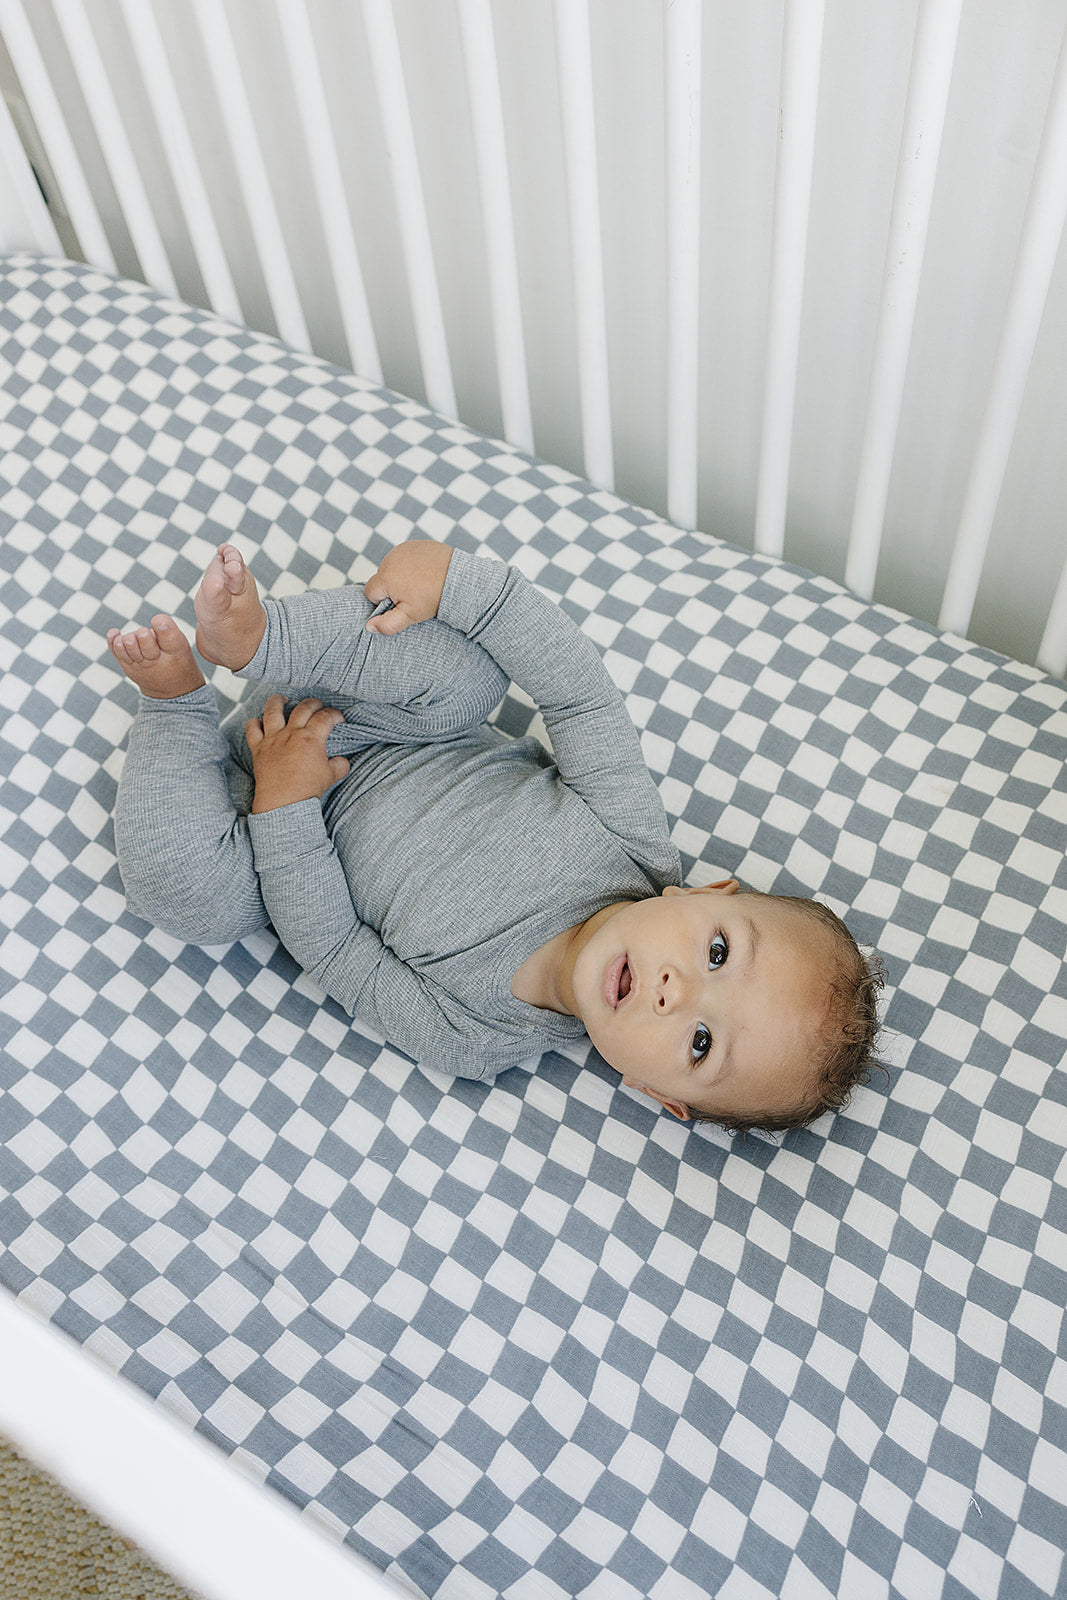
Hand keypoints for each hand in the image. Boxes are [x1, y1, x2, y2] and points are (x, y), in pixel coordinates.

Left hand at [245, 696, 350, 812]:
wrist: (284, 803)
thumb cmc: (307, 790)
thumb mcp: (331, 776)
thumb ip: (340, 765)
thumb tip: (342, 761)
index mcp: (311, 738)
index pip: (326, 717)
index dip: (335, 714)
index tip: (338, 719)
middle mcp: (291, 733)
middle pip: (303, 707)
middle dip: (314, 703)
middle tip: (318, 706)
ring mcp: (273, 739)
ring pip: (272, 710)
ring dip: (278, 701)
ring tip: (283, 699)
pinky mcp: (258, 748)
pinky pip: (252, 728)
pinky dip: (254, 722)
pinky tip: (259, 721)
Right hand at [363, 540, 453, 634]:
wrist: (459, 578)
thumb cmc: (434, 597)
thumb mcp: (410, 615)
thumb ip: (387, 624)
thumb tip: (369, 626)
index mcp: (385, 576)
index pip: (370, 592)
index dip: (383, 601)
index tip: (400, 604)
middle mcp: (390, 559)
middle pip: (382, 578)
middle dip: (393, 588)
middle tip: (413, 595)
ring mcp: (403, 549)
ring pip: (393, 567)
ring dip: (401, 575)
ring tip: (420, 584)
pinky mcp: (415, 544)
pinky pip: (406, 556)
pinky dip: (412, 564)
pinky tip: (425, 572)